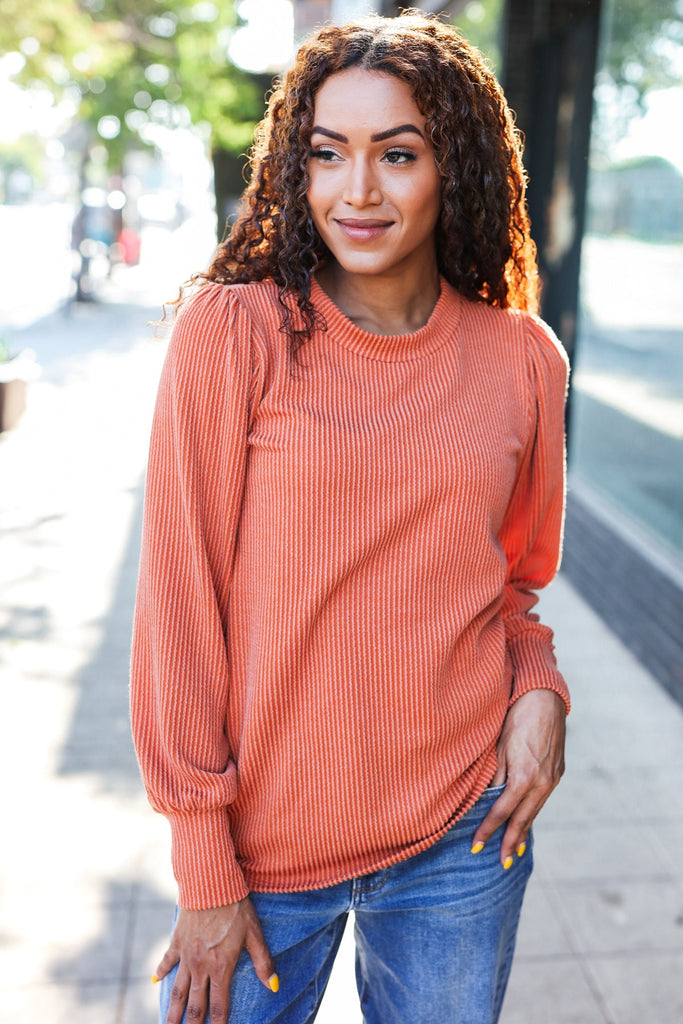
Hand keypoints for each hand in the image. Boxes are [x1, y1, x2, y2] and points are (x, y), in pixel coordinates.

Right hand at [155, 898, 277, 1023]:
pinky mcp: (176, 941)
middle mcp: (200, 967)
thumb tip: (273, 986)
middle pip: (194, 1006)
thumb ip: (263, 962)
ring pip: (177, 991)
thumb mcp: (254, 933)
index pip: (219, 1007)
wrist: (210, 884)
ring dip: (172, 1012)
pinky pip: (166, 961)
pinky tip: (155, 982)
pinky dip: (160, 972)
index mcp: (221, 967)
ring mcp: (186, 955)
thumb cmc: (236, 907)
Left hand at [472, 689, 565, 867]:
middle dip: (510, 842)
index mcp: (523, 777)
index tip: (476, 845)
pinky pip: (542, 799)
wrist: (545, 699)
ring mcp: (552, 779)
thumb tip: (486, 799)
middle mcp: (541, 783)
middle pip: (522, 819)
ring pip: (534, 811)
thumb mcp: (499, 747)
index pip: (501, 812)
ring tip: (514, 850)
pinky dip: (532, 813)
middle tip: (501, 863)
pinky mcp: (558, 772)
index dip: (488, 830)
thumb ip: (494, 776)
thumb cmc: (515, 718)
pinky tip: (526, 821)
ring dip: (523, 831)